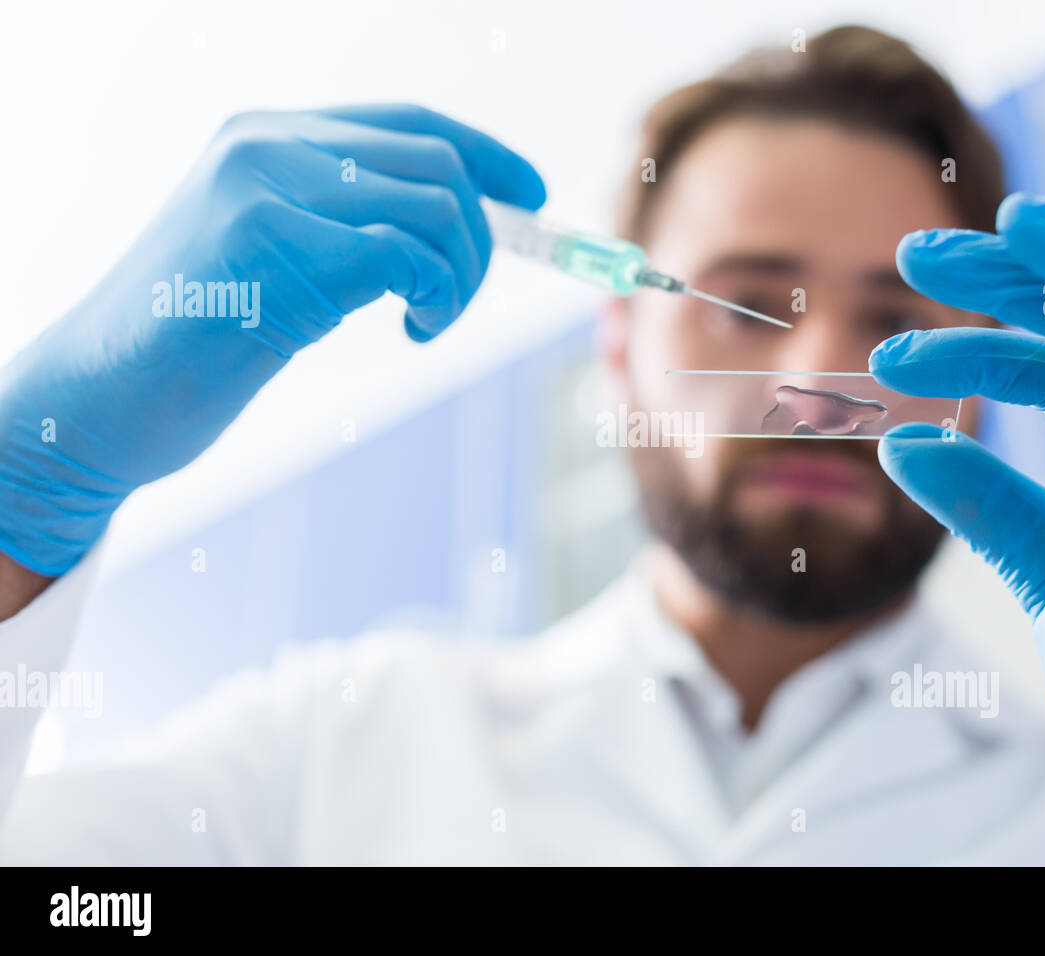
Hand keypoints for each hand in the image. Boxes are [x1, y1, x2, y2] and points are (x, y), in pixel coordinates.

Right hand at [0, 104, 544, 575]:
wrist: (96, 400)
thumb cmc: (191, 345)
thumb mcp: (272, 261)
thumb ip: (342, 224)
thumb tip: (453, 227)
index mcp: (265, 136)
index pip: (408, 121)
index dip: (486, 154)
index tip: (534, 197)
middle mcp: (265, 144)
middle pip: (436, 162)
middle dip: (480, 237)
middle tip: (452, 304)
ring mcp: (263, 189)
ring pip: (433, 205)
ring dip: (460, 276)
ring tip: (428, 324)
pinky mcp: (270, 248)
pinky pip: (404, 253)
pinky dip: (436, 296)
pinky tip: (413, 332)